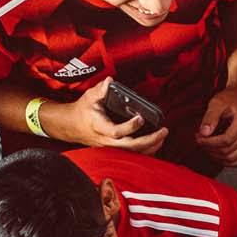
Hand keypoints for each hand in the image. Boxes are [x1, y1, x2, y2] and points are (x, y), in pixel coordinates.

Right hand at [50, 79, 169, 153]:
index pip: (116, 131)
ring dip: (151, 147)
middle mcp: (107, 140)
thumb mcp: (89, 97)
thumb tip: (110, 81)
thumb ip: (101, 89)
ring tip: (163, 136)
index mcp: (100, 126)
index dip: (130, 127)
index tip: (140, 117)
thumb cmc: (83, 111)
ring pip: (133, 153)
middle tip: (163, 131)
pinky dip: (146, 151)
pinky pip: (132, 154)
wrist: (73, 126)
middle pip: (130, 146)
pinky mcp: (115, 150)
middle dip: (149, 140)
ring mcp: (111, 147)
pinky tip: (156, 144)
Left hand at [195, 84, 236, 167]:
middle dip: (210, 149)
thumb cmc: (230, 98)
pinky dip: (227, 161)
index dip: (209, 143)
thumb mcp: (217, 102)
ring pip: (233, 159)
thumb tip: (204, 133)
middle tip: (199, 141)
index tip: (197, 137)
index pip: (226, 141)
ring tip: (206, 147)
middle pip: (228, 152)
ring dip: (216, 156)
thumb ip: (210, 117)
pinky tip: (216, 154)